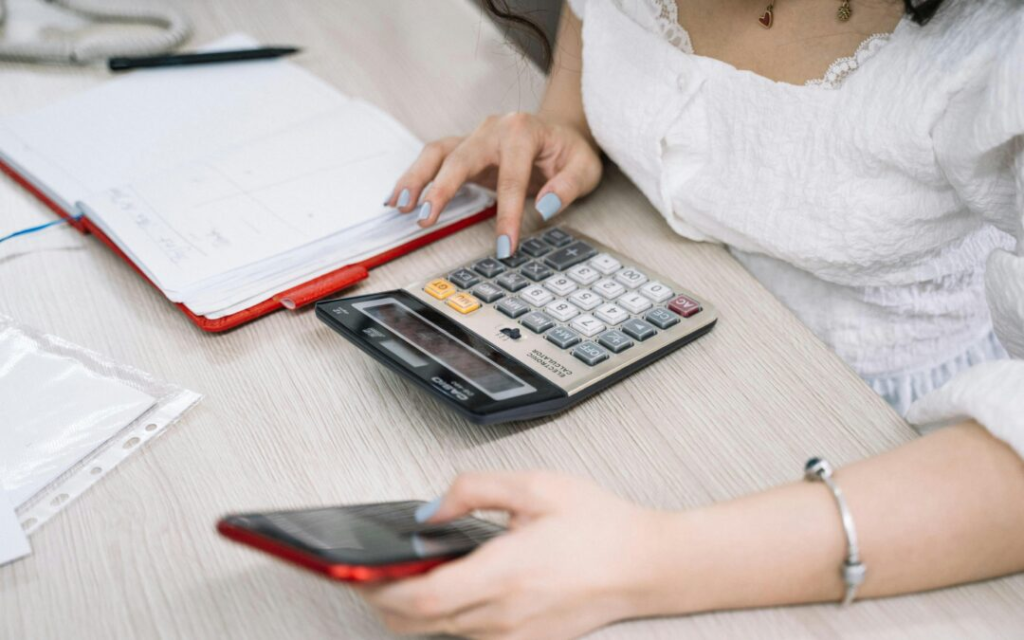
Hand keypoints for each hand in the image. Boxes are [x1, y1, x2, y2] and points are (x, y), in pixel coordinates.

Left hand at [355, 471, 664, 639]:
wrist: (648, 565)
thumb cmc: (601, 526)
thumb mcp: (536, 486)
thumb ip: (474, 489)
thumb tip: (430, 511)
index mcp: (506, 573)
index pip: (422, 599)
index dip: (380, 590)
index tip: (360, 573)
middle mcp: (506, 614)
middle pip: (419, 625)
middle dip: (383, 602)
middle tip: (367, 575)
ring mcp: (516, 636)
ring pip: (441, 634)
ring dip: (411, 613)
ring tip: (398, 580)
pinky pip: (469, 638)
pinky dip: (444, 621)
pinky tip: (446, 593)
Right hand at [384, 113, 602, 257]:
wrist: (561, 133)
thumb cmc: (570, 151)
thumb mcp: (584, 168)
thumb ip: (567, 187)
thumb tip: (543, 206)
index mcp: (523, 131)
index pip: (511, 178)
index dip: (507, 216)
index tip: (504, 247)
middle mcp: (493, 129)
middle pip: (460, 158)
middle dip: (442, 190)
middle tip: (427, 219)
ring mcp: (474, 136)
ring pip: (437, 153)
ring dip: (416, 179)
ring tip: (400, 206)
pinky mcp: (463, 149)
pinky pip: (433, 160)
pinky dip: (414, 178)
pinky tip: (398, 198)